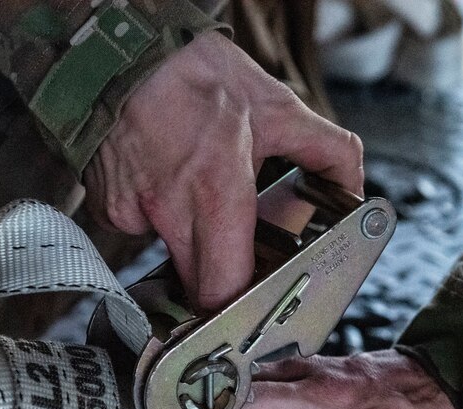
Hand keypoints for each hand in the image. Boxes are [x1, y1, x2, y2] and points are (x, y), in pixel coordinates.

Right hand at [84, 31, 363, 311]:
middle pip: (197, 289)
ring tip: (200, 199)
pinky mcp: (109, 208)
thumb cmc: (197, 74)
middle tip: (239, 257)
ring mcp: (132, 212)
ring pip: (171, 261)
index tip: (256, 302)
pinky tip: (167, 183)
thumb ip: (328, 152)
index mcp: (216, 190)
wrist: (125, 50)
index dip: (241, 305)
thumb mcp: (278, 108)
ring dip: (192, 247)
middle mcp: (169, 209)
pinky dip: (160, 220)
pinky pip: (142, 234)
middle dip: (221, 284)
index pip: (224, 289)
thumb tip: (353, 189)